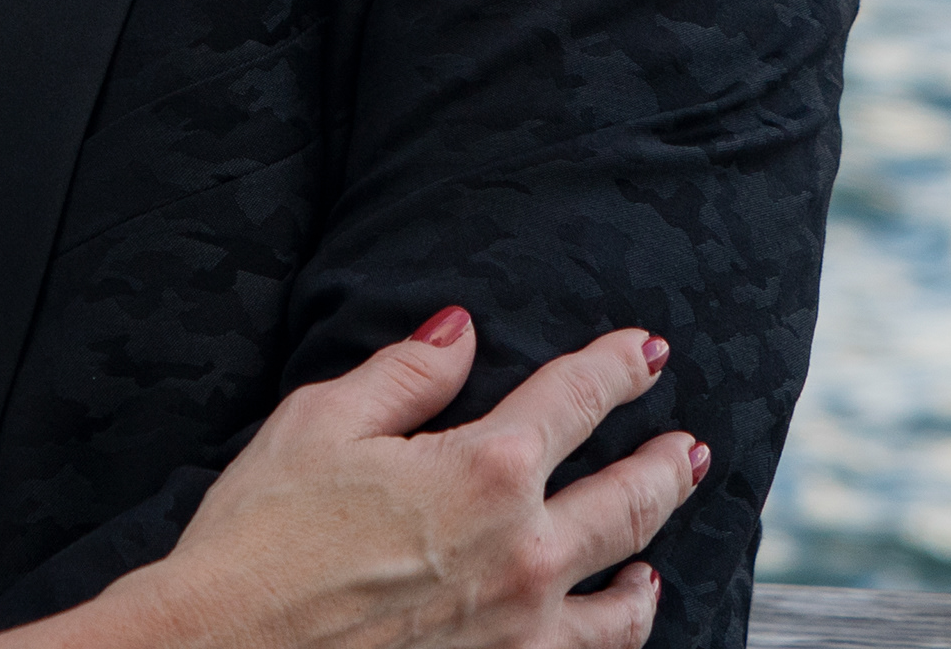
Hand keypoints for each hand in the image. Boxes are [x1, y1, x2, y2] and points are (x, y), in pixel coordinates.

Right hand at [65, 309, 705, 648]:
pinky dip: (615, 634)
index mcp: (486, 468)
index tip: (645, 352)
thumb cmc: (261, 537)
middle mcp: (525, 550)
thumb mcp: (321, 422)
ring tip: (658, 544)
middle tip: (688, 447)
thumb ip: (405, 374)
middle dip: (665, 464)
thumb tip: (459, 331)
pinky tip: (612, 620)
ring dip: (651, 555)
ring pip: (625, 594)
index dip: (618, 367)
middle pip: (629, 497)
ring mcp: (521, 629)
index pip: (578, 397)